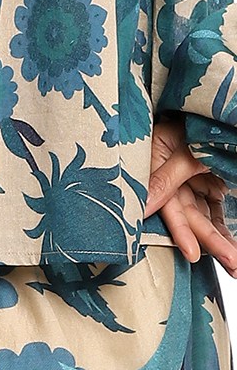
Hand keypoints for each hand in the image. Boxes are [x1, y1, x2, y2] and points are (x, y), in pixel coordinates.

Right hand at [144, 113, 236, 276]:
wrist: (220, 104)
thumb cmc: (195, 120)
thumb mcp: (181, 150)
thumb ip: (163, 180)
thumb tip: (142, 208)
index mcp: (155, 161)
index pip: (167, 202)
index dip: (181, 229)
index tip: (193, 254)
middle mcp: (171, 175)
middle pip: (190, 214)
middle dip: (212, 241)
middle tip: (232, 264)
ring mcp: (191, 179)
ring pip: (205, 216)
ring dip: (220, 240)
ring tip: (236, 265)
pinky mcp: (209, 182)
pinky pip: (215, 209)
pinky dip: (224, 227)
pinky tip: (234, 246)